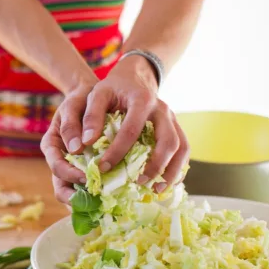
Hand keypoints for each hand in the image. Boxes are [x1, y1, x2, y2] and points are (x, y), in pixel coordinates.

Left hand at [41, 56, 189, 202]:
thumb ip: (90, 116)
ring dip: (172, 171)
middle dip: (155, 165)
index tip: (103, 168)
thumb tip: (85, 143)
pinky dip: (178, 168)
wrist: (134, 77)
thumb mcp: (97, 94)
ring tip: (156, 191)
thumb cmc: (113, 88)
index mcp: (142, 100)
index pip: (131, 130)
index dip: (118, 151)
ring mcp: (172, 119)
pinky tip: (165, 184)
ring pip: (182, 147)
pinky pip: (184, 150)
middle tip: (138, 183)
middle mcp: (162, 110)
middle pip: (168, 141)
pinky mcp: (175, 128)